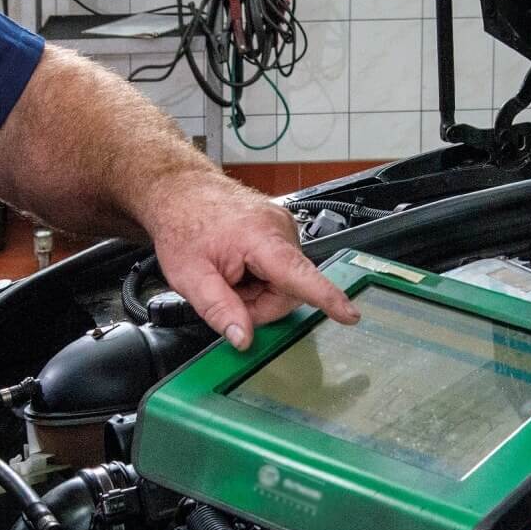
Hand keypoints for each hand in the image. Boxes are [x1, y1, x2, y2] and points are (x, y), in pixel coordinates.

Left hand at [143, 176, 357, 348]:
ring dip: (258, 291)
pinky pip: (282, 269)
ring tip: (231, 275)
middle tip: (228, 294)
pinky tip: (240, 267)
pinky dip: (261, 277)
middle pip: (290, 290)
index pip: (300, 275)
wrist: (181, 191)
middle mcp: (280, 228)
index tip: (349, 314)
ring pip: (286, 283)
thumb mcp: (190, 276)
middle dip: (259, 304)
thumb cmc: (183, 223)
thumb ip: (219, 310)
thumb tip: (243, 338)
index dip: (326, 298)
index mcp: (260, 237)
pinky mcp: (281, 229)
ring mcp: (283, 227)